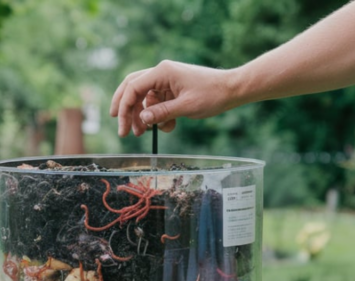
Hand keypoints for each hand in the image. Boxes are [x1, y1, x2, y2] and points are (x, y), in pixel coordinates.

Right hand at [109, 60, 242, 136]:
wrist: (231, 89)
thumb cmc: (212, 94)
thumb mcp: (186, 107)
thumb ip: (162, 113)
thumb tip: (142, 120)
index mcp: (162, 72)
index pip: (133, 88)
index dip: (124, 108)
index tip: (123, 128)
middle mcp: (161, 73)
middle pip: (133, 89)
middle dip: (127, 110)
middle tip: (123, 130)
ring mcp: (167, 80)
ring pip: (145, 98)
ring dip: (144, 117)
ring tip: (145, 133)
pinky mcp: (173, 89)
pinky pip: (158, 102)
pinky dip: (159, 116)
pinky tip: (168, 126)